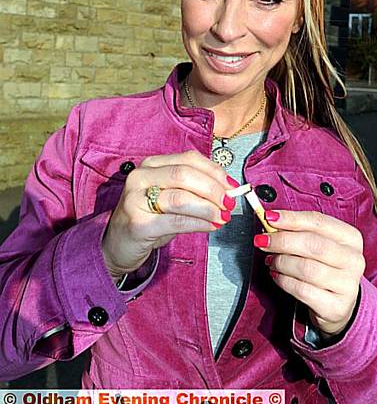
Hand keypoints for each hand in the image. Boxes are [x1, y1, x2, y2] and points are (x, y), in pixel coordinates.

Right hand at [102, 150, 236, 278]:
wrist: (117, 244)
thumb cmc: (149, 218)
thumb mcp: (171, 198)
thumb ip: (195, 190)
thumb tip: (228, 191)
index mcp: (152, 164)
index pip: (189, 159)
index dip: (215, 171)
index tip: (232, 186)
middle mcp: (141, 176)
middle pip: (185, 175)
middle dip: (214, 189)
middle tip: (230, 203)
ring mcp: (136, 199)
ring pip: (181, 197)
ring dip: (208, 208)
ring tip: (223, 216)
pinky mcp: (137, 223)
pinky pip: (175, 221)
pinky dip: (198, 223)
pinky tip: (210, 226)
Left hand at [254, 210, 364, 336]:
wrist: (338, 304)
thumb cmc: (324, 267)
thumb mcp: (317, 245)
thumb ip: (298, 231)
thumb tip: (270, 220)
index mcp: (350, 237)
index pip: (318, 222)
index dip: (291, 218)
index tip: (269, 217)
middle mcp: (353, 260)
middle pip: (313, 244)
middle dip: (283, 241)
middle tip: (263, 241)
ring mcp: (347, 285)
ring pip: (306, 268)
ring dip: (281, 262)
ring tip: (271, 260)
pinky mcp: (336, 307)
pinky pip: (302, 290)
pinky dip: (283, 280)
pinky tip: (277, 275)